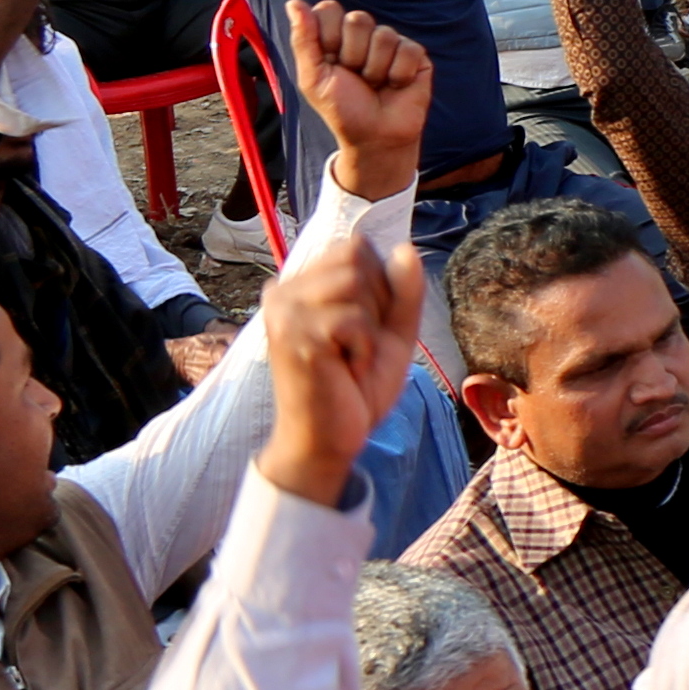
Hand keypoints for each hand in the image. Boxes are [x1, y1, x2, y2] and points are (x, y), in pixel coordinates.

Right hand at [252, 227, 427, 509]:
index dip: (380, 284)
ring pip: (356, 282)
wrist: (327, 442)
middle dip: (377, 304)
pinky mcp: (293, 333)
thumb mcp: (391, 335)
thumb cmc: (355, 390)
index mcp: (301, 285)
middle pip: (357, 258)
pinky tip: (346, 371)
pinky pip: (354, 319)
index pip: (355, 247)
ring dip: (370, 328)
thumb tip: (405, 248)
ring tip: (351, 358)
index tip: (362, 329)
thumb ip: (402, 293)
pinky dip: (365, 349)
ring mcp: (284, 310)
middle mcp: (283, 290)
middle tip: (357, 347)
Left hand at [284, 0, 436, 199]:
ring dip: (375, 70)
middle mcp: (363, 35)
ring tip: (375, 85)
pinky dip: (398, 74)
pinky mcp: (415, 55)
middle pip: (357, 19)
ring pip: (384, 35)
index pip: (329, 10)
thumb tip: (294, 2)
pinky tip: (395, 85)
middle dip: (352, 55)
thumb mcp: (313, 77)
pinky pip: (408, 49)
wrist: (374, 137)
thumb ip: (304, 40)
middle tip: (355, 77)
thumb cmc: (342, 109)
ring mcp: (391, 43)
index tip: (329, 63)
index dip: (328, 37)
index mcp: (335, 36)